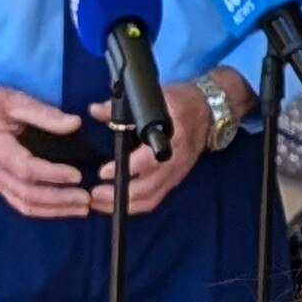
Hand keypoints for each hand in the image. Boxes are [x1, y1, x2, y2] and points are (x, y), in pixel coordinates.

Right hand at [0, 76, 104, 221]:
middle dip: (58, 200)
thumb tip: (74, 124)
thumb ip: (45, 113)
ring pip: (23, 204)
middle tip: (85, 199)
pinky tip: (60, 207)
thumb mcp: (15, 100)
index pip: (26, 168)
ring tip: (79, 208)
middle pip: (26, 194)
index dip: (53, 175)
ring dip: (53, 210)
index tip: (76, 175)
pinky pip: (18, 202)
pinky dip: (41, 209)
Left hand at [86, 72, 244, 215]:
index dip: (128, 169)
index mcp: (173, 134)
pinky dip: (134, 206)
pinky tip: (115, 204)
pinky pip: (154, 200)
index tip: (103, 172)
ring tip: (99, 203)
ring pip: (150, 198)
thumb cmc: (179, 101)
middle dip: (119, 194)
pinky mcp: (175, 180)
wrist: (207, 111)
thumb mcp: (155, 96)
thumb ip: (123, 106)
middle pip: (148, 187)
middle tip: (94, 193)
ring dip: (124, 206)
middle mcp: (175, 158)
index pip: (150, 158)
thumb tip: (95, 110)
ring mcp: (176, 172)